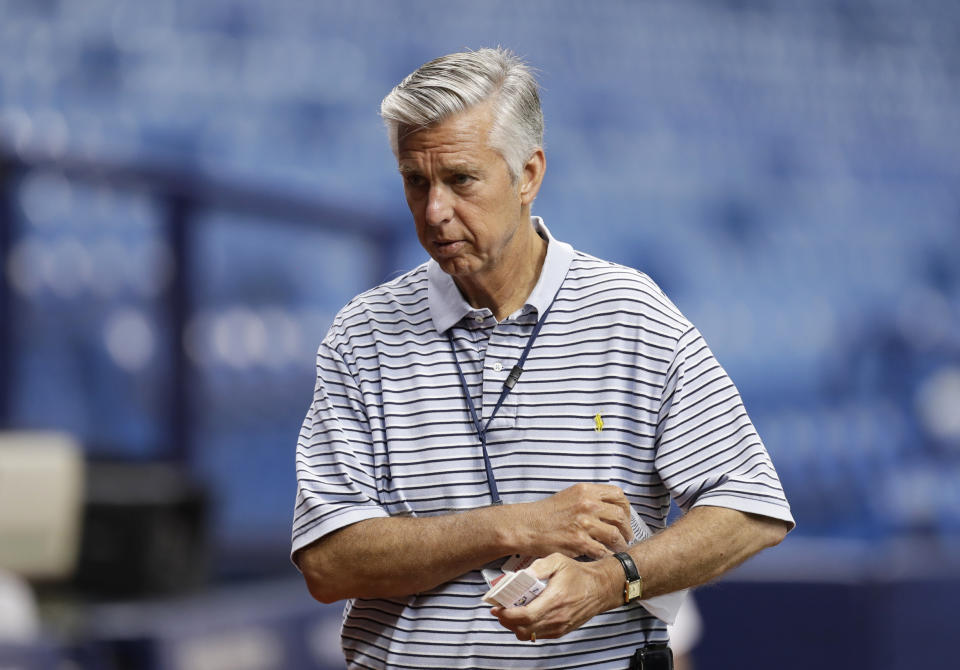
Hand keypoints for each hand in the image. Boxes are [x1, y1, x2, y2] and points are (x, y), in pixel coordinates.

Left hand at [491, 553, 621, 639]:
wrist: (600, 588)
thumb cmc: (578, 574)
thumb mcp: (558, 561)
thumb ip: (538, 566)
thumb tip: (522, 575)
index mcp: (554, 600)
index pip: (524, 616)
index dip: (506, 615)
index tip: (497, 608)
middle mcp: (557, 617)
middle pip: (523, 629)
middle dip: (506, 621)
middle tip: (499, 610)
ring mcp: (560, 627)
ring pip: (529, 635)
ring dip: (515, 626)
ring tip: (509, 614)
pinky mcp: (562, 631)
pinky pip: (539, 635)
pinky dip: (527, 629)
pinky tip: (524, 617)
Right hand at [512, 483, 631, 558]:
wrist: (528, 526)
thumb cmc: (547, 513)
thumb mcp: (570, 495)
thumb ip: (591, 498)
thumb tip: (611, 508)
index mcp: (586, 491)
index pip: (618, 495)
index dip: (626, 508)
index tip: (625, 517)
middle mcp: (587, 505)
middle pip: (620, 516)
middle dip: (626, 529)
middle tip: (626, 536)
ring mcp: (584, 524)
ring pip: (615, 535)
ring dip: (620, 544)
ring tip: (618, 547)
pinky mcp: (579, 542)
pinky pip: (602, 551)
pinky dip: (607, 555)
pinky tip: (604, 555)